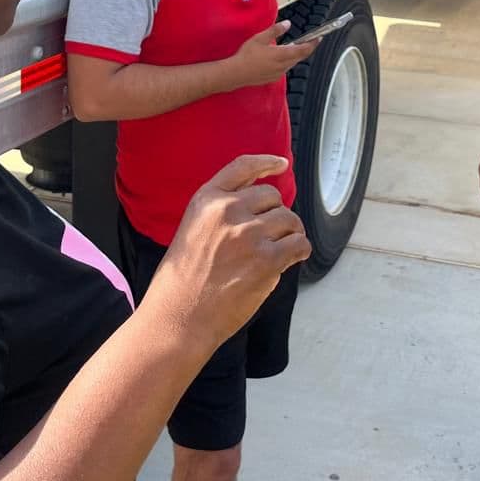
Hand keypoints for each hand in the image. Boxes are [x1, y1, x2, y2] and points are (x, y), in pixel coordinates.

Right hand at [152, 154, 309, 349]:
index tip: (281, 164)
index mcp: (206, 201)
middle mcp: (228, 210)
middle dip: (275, 214)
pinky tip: (293, 257)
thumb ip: (220, 215)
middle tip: (270, 236)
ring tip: (281, 250)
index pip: (243, 167)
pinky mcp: (267, 260)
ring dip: (290, 233)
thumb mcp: (191, 231)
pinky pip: (299, 244)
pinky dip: (300, 250)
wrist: (179, 317)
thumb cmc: (181, 282)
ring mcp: (249, 234)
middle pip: (272, 196)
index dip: (266, 163)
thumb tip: (258, 212)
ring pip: (289, 219)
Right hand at [225, 21, 316, 88]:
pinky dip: (287, 62)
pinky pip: (285, 69)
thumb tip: (287, 24)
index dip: (313, 44)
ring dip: (295, 55)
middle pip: (300, 57)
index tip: (318, 38)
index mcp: (282, 54)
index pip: (303, 49)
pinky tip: (280, 58)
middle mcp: (283, 65)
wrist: (236, 73)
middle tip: (310, 41)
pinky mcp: (273, 78)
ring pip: (293, 63)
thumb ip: (275, 30)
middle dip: (306, 49)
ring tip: (293, 47)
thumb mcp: (260, 38)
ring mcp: (279, 73)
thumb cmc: (247, 56)